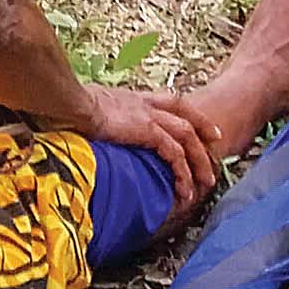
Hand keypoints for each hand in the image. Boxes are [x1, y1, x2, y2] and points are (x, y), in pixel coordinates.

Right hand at [77, 84, 223, 208]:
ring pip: (186, 137)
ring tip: (205, 184)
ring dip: (198, 161)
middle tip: (216, 150)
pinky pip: (174, 154)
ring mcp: (148, 115)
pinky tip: (184, 190)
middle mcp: (145, 103)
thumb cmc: (72, 105)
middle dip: (204, 131)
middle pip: (185, 114)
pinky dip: (183, 173)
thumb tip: (92, 128)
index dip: (188, 113)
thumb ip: (100, 118)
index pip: (169, 101)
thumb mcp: (91, 108)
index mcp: (133, 98)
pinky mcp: (148, 130)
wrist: (71, 101)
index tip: (201, 126)